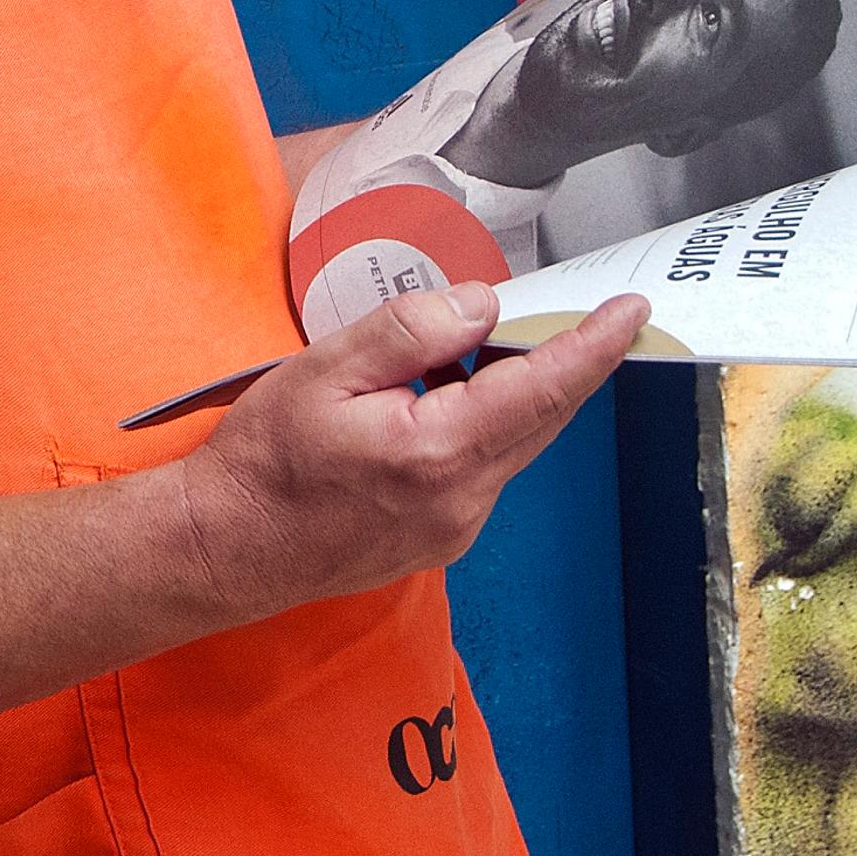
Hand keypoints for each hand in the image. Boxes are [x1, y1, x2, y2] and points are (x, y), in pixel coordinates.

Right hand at [175, 284, 646, 612]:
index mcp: (437, 452)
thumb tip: (482, 307)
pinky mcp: (442, 538)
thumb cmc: (263, 461)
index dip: (593, 345)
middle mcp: (463, 500)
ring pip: (517, 444)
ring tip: (483, 344)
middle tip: (587, 308)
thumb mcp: (323, 370)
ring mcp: (456, 527)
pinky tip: (443, 395)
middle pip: (543, 418)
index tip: (632, 309)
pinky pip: (487, 467)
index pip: (541, 390)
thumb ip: (409, 332)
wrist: (225, 548)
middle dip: (570, 360)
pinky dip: (486, 423)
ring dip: (520, 391)